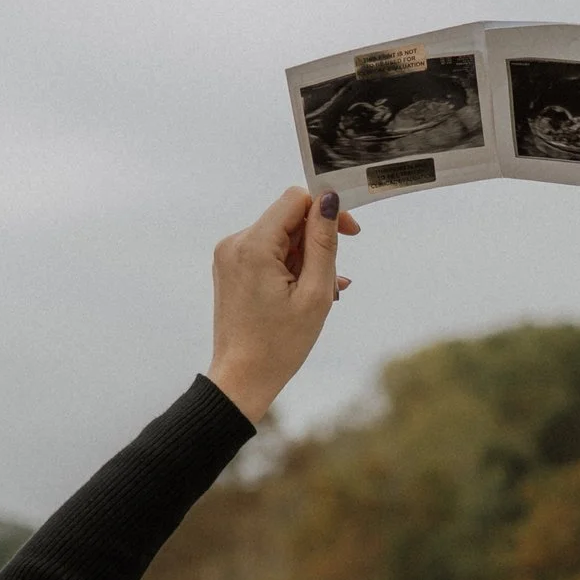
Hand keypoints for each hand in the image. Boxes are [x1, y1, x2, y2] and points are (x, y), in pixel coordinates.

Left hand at [207, 187, 361, 421]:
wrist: (242, 379)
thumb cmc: (279, 345)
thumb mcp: (314, 294)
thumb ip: (324, 243)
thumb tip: (330, 201)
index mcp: (253, 246)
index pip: (295, 199)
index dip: (326, 210)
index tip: (350, 233)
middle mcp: (235, 243)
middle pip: (288, 218)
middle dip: (316, 242)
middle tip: (333, 279)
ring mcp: (229, 255)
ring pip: (280, 237)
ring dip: (306, 258)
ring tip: (319, 294)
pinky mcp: (230, 268)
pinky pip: (268, 253)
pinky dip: (290, 266)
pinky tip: (304, 293)